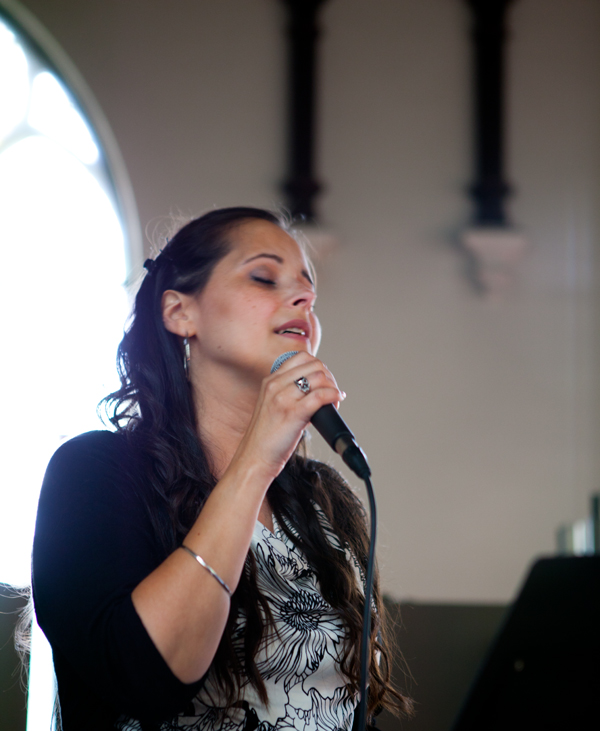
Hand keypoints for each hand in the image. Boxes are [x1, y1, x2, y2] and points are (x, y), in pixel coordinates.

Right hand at [232, 352, 345, 480]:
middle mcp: (275, 385)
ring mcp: (283, 398)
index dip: (319, 367)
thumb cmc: (266, 437)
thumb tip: (317, 391)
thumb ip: (289, 394)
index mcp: (270, 381)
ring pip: (319, 377)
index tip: (324, 382)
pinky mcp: (292, 413)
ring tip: (333, 402)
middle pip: (314, 365)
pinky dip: (333, 396)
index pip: (302, 358)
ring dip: (333, 387)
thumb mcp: (272, 406)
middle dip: (329, 377)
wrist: (254, 458)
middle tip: (332, 393)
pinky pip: (320, 395)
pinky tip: (336, 403)